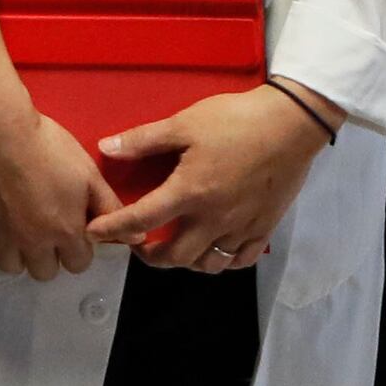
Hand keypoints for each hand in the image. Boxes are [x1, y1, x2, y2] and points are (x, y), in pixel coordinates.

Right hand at [0, 103, 123, 279]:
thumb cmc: (48, 147)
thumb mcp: (88, 173)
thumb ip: (111, 208)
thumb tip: (137, 239)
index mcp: (65, 233)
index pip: (79, 264)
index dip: (79, 247)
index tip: (72, 227)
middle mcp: (33, 244)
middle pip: (45, 273)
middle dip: (50, 256)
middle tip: (46, 228)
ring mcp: (1, 239)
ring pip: (13, 267)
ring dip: (20, 254)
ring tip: (20, 229)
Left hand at [88, 82, 336, 270]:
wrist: (292, 125)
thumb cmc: (235, 121)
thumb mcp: (184, 123)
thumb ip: (143, 140)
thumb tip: (105, 149)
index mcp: (189, 193)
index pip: (141, 220)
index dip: (112, 229)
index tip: (94, 234)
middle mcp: (214, 219)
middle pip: (175, 256)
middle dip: (149, 256)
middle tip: (138, 243)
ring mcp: (241, 227)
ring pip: (208, 264)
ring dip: (186, 261)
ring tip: (176, 246)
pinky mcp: (264, 228)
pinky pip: (240, 260)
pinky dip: (223, 261)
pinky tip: (215, 248)